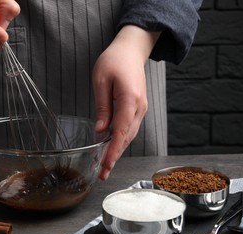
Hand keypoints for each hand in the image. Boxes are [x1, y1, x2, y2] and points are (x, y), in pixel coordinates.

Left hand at [93, 25, 159, 179]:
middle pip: (127, 138)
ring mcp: (141, 108)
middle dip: (114, 157)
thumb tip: (100, 130)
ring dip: (118, 150)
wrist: (131, 50)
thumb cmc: (114, 60)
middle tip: (102, 173)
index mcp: (129, 99)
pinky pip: (130, 128)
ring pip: (129, 135)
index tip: (105, 166)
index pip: (120, 132)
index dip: (113, 151)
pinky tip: (111, 147)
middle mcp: (139, 107)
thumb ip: (102, 107)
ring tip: (105, 165)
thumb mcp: (101, 80)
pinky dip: (121, 140)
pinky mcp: (138, 108)